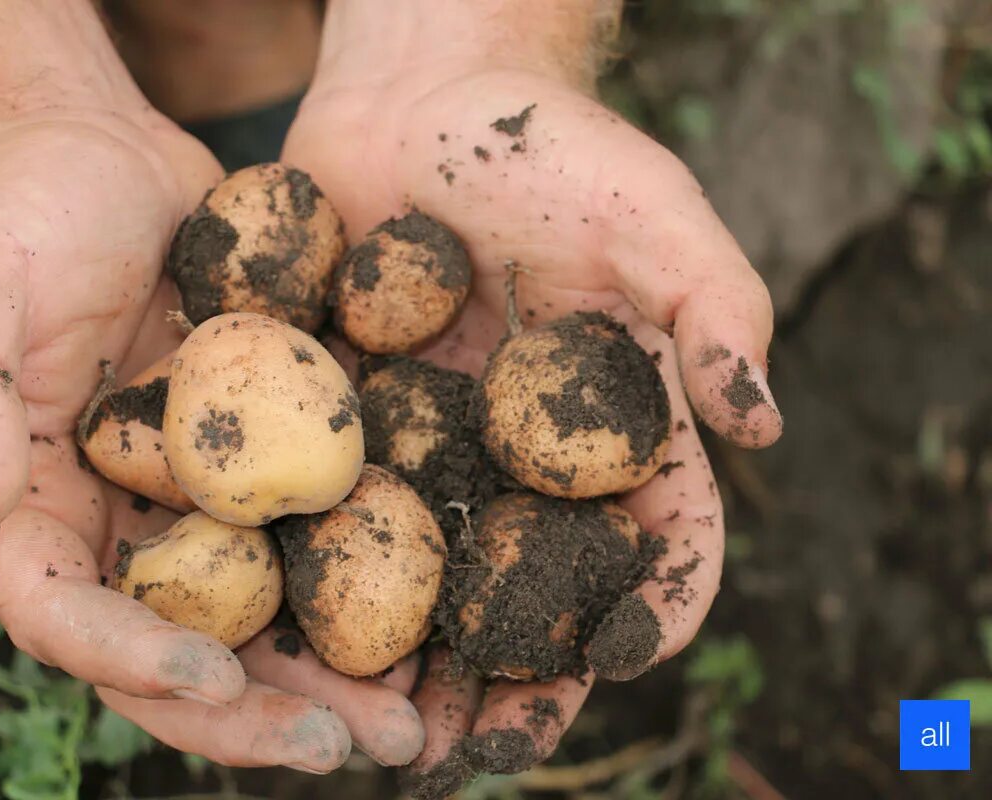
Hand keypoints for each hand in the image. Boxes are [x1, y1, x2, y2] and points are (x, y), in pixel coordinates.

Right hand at [0, 108, 424, 769]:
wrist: (100, 159)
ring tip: (416, 716)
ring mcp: (200, 501)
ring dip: (335, 674)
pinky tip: (438, 606)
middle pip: (184, 647)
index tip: (215, 677)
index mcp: (39, 512)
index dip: (134, 660)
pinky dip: (369, 577)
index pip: (70, 619)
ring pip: (265, 613)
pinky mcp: (266, 460)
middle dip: (261, 709)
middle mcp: (123, 526)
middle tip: (358, 747)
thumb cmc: (17, 214)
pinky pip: (315, 531)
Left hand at [282, 43, 781, 788]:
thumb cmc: (547, 143)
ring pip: (436, 580)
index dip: (652, 603)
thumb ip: (717, 308)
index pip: (658, 534)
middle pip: (536, 589)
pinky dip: (325, 584)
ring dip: (418, 665)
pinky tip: (299, 640)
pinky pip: (340, 515)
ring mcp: (436, 447)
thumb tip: (764, 426)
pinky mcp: (350, 423)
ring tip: (391, 736)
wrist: (415, 97)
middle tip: (486, 748)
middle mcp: (527, 456)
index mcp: (614, 427)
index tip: (621, 657)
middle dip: (520, 675)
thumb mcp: (652, 211)